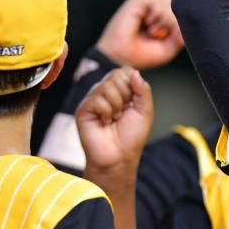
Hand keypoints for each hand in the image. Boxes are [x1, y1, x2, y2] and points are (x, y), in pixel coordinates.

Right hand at [75, 67, 152, 182]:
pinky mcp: (83, 109)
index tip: (132, 105)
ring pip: (107, 87)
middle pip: (116, 76)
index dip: (133, 86)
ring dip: (117, 107)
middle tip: (122, 114)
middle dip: (125, 97)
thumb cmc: (131, 138)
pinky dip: (106, 113)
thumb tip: (134, 72)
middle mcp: (103, 92)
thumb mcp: (145, 111)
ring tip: (113, 120)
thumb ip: (143, 90)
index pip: (125, 71)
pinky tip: (104, 124)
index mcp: (119, 90)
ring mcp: (92, 100)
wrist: (119, 158)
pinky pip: (97, 100)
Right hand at [95, 0, 183, 69]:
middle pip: (179, 4)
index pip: (183, 10)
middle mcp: (156, 10)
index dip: (185, 20)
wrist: (121, 58)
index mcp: (165, 20)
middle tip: (163, 35)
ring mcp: (147, 5)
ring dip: (166, 19)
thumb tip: (187, 21)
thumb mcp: (169, 48)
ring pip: (169, 1)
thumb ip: (180, 34)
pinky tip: (149, 24)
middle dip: (175, 20)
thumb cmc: (142, 56)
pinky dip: (158, 15)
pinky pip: (157, 2)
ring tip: (154, 32)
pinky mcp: (137, 2)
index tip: (176, 36)